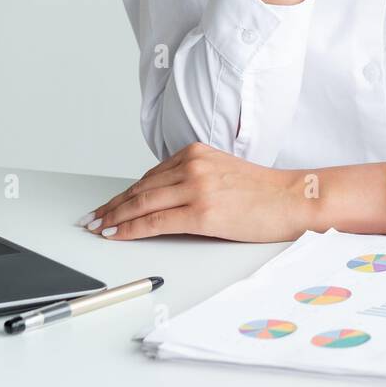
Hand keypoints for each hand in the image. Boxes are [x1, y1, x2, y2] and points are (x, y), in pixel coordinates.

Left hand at [78, 143, 314, 243]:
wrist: (293, 199)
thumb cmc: (263, 193)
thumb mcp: (221, 172)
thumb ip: (192, 178)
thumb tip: (162, 199)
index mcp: (195, 152)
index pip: (149, 176)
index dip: (125, 193)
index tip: (108, 204)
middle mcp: (192, 165)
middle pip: (140, 188)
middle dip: (112, 205)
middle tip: (92, 217)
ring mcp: (196, 187)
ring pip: (142, 204)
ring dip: (115, 216)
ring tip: (99, 227)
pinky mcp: (201, 212)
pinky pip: (155, 222)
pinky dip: (130, 228)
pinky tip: (117, 233)